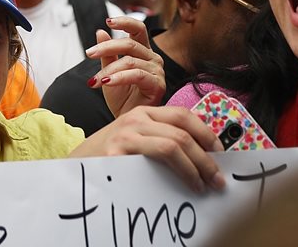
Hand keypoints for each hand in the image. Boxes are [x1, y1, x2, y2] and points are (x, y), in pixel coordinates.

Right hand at [73, 106, 223, 193]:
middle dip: (206, 158)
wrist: (76, 166)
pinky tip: (183, 186)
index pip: (184, 115)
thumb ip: (160, 138)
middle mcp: (136, 118)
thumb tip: (201, 155)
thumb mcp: (136, 139)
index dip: (207, 134)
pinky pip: (157, 160)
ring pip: (174, 144)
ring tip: (202, 185)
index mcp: (144, 112)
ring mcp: (127, 133)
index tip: (221, 154)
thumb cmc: (111, 156)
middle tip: (217, 179)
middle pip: (183, 132)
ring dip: (195, 168)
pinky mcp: (119, 151)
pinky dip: (178, 174)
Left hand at [85, 16, 165, 115]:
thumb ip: (107, 53)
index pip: (138, 29)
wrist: (127, 120)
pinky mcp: (158, 85)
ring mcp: (157, 71)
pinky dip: (119, 77)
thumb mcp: (109, 71)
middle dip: (106, 47)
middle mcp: (153, 58)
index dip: (125, 22)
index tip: (108, 21)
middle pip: (130, 44)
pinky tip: (107, 82)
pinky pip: (136, 75)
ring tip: (95, 80)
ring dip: (109, 69)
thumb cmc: (121, 97)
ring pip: (130, 60)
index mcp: (143, 51)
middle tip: (89, 53)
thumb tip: (100, 31)